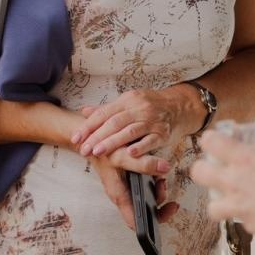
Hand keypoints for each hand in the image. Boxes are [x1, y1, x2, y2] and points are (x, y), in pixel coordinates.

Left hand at [72, 86, 200, 160]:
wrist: (179, 106)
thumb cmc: (150, 106)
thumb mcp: (128, 102)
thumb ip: (107, 110)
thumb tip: (84, 111)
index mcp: (127, 100)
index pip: (104, 113)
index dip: (88, 126)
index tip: (75, 138)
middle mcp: (139, 108)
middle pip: (114, 123)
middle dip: (97, 137)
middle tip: (83, 149)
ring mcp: (152, 120)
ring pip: (129, 131)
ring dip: (113, 142)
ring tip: (98, 152)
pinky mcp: (163, 132)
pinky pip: (151, 140)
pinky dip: (141, 147)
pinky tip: (130, 154)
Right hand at [90, 155, 178, 229]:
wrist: (90, 142)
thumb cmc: (101, 151)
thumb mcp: (121, 156)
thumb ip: (142, 163)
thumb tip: (166, 168)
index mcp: (119, 196)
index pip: (136, 222)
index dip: (153, 224)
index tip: (169, 210)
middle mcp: (123, 196)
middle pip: (145, 211)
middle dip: (159, 200)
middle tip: (163, 184)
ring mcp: (126, 189)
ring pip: (145, 199)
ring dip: (157, 190)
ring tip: (160, 177)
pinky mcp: (128, 181)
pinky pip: (144, 188)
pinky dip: (152, 182)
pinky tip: (156, 173)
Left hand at [189, 127, 254, 238]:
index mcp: (243, 158)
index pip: (211, 142)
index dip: (210, 140)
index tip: (215, 141)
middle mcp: (233, 181)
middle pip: (199, 173)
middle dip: (202, 169)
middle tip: (215, 169)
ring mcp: (237, 205)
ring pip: (211, 206)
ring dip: (218, 201)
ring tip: (230, 198)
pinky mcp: (246, 224)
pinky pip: (237, 220)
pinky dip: (243, 217)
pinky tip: (253, 213)